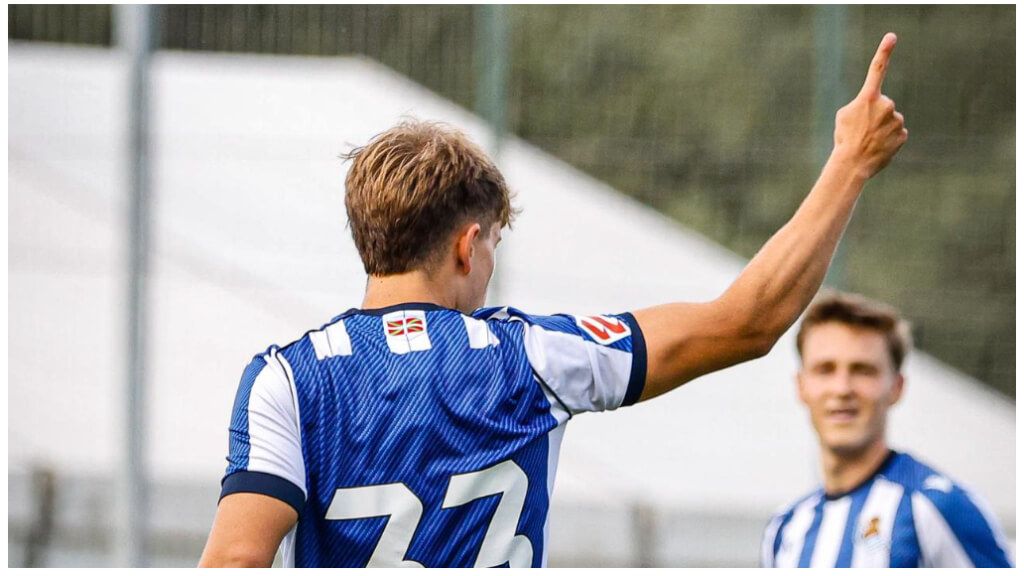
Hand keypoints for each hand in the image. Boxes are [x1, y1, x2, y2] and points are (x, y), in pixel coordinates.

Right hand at [833, 33, 907, 178]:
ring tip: (868, 141)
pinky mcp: (903, 134)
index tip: (892, 36)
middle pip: (883, 105)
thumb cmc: (844, 138)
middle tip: (861, 130)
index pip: (877, 70)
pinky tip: (878, 147)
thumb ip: (861, 105)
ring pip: (890, 120)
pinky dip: (888, 139)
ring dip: (881, 128)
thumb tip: (876, 109)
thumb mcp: (843, 115)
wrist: (853, 163)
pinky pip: (896, 133)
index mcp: (868, 97)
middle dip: (874, 115)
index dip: (884, 51)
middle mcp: (886, 104)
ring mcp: (896, 119)